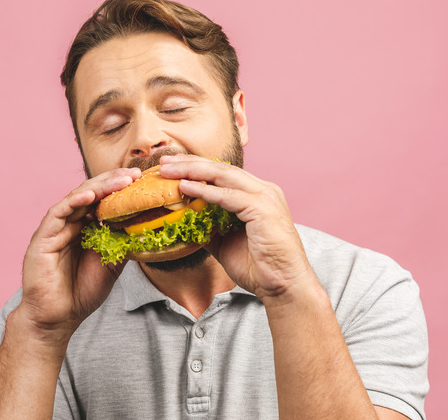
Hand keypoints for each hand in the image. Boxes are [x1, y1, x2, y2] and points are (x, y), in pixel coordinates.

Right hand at [14, 167, 141, 346]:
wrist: (58, 318)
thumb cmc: (81, 293)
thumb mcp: (112, 265)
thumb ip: (122, 244)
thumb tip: (145, 227)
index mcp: (84, 228)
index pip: (102, 201)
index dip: (120, 190)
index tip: (142, 182)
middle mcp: (69, 224)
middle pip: (91, 194)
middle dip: (113, 182)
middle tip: (135, 175)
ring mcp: (55, 229)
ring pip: (77, 198)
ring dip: (99, 188)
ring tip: (120, 181)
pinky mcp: (42, 237)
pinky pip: (58, 213)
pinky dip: (74, 202)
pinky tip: (91, 196)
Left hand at [158, 155, 312, 299]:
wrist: (283, 287)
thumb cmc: (258, 267)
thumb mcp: (224, 242)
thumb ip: (207, 227)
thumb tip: (183, 222)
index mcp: (256, 195)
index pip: (222, 173)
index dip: (194, 167)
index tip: (170, 167)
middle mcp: (263, 190)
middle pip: (221, 168)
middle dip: (189, 163)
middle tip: (164, 161)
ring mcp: (265, 197)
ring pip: (223, 176)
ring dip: (192, 171)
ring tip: (168, 171)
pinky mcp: (263, 209)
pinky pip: (228, 196)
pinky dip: (205, 191)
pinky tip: (185, 188)